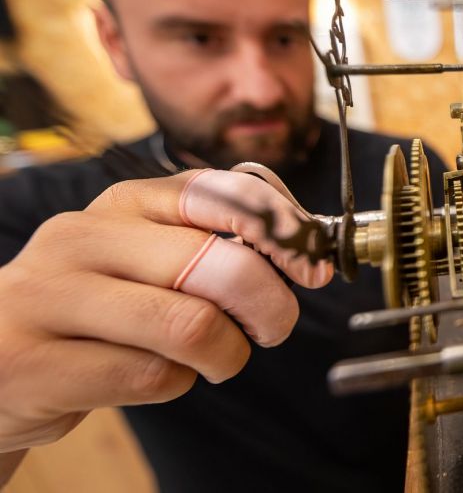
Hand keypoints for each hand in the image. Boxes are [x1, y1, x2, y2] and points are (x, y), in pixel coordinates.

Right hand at [0, 170, 333, 460]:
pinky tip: (155, 375)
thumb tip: (307, 249)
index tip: (311, 267)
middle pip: (222, 265)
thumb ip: (215, 242)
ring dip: (226, 354)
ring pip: (192, 326)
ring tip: (215, 357)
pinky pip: (151, 377)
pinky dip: (176, 384)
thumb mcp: (148, 257)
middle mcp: (85, 236)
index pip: (226, 193)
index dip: (285, 231)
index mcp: (125, 202)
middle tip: (273, 327)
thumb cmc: (96, 306)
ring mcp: (52, 297)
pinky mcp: (36, 362)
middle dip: (270, 306)